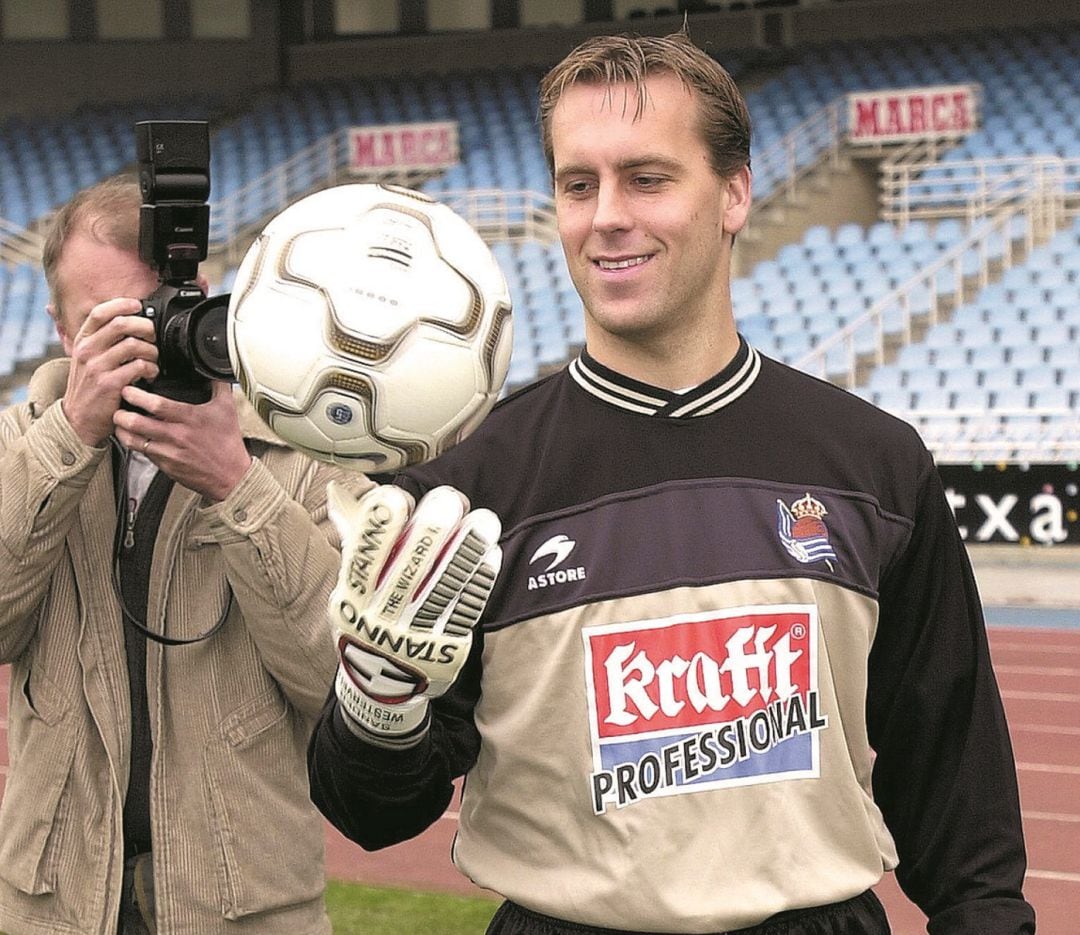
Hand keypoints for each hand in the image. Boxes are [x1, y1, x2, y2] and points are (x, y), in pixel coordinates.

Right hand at [61, 298, 157, 445]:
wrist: (79, 420)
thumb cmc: (90, 388)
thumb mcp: (88, 360)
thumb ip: (103, 341)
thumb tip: (129, 321)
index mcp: (83, 341)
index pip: (100, 313)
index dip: (122, 305)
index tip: (138, 306)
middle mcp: (87, 351)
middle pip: (122, 324)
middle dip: (145, 327)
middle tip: (153, 337)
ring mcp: (97, 367)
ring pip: (135, 345)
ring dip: (152, 351)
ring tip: (152, 360)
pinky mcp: (110, 384)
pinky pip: (140, 367)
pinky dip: (152, 369)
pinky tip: (151, 374)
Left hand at [113, 380, 252, 500]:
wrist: (232, 476)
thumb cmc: (228, 444)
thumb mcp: (227, 410)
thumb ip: (218, 386)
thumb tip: (215, 369)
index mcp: (191, 419)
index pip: (157, 405)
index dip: (137, 396)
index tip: (129, 389)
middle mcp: (178, 436)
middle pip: (138, 423)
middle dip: (121, 414)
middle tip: (117, 407)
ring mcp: (170, 453)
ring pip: (135, 441)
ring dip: (122, 431)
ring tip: (119, 423)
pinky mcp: (166, 467)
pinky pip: (144, 454)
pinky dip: (136, 445)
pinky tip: (134, 438)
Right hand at [327, 482, 501, 746]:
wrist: (381, 692)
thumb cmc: (367, 622)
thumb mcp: (348, 592)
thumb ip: (353, 544)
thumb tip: (339, 493)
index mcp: (351, 598)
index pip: (361, 557)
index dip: (378, 526)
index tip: (398, 495)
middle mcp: (380, 618)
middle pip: (408, 568)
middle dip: (431, 529)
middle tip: (451, 498)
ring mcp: (412, 636)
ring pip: (442, 586)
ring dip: (466, 550)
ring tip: (485, 519)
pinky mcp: (442, 649)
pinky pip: (464, 609)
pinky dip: (478, 579)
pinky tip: (490, 553)